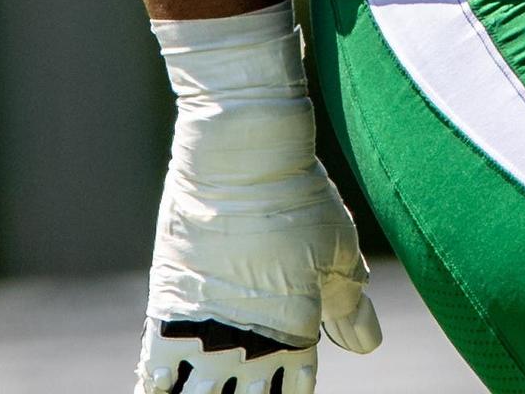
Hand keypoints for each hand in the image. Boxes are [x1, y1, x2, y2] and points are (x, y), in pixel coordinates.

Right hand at [139, 6, 378, 390]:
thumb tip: (367, 345)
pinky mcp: (167, 306)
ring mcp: (204, 327)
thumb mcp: (337, 251)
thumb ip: (349, 304)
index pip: (294, 392)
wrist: (242, 154)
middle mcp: (248, 340)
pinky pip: (156, 367)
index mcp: (297, 330)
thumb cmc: (300, 196)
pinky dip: (157, 388)